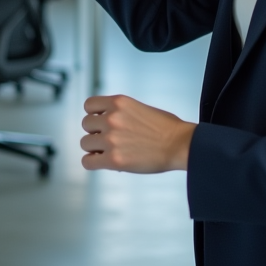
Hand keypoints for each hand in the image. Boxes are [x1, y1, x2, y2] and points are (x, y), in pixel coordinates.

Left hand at [80, 95, 195, 172]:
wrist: (180, 145)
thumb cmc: (167, 128)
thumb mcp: (140, 109)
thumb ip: (120, 113)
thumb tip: (104, 124)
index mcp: (119, 102)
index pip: (89, 105)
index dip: (94, 114)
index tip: (101, 122)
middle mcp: (111, 118)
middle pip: (86, 125)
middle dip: (96, 132)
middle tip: (109, 139)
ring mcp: (111, 139)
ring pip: (85, 143)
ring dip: (95, 148)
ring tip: (109, 151)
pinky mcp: (113, 160)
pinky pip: (88, 162)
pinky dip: (93, 163)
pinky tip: (103, 162)